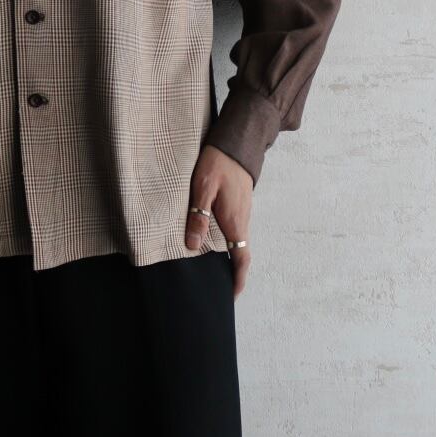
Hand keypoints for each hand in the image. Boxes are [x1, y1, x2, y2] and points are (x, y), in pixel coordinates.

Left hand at [186, 145, 253, 297]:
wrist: (236, 142)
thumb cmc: (218, 163)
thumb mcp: (203, 188)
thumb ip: (198, 217)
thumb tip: (193, 246)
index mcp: (234, 221)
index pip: (241, 257)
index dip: (238, 278)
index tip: (232, 294)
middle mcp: (242, 219)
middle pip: (239, 252)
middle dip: (231, 271)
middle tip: (218, 285)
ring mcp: (242, 211)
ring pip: (237, 240)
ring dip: (228, 256)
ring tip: (212, 266)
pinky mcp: (238, 204)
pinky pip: (234, 229)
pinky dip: (227, 241)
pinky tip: (211, 240)